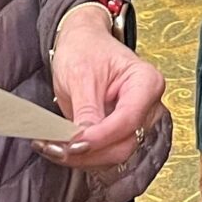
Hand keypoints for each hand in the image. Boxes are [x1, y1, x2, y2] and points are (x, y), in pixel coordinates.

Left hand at [39, 4, 163, 169]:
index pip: (128, 120)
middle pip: (124, 144)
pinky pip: (106, 153)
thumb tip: (83, 142)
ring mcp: (137, 122)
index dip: (100, 137)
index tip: (72, 144)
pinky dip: (84, 156)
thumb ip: (86, 109)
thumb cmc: (85, 49)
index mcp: (146, 83)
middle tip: (55, 149)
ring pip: (115, 154)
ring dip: (84, 158)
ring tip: (53, 148)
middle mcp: (148, 106)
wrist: (82, 42)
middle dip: (89, 152)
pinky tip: (62, 148)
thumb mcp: (81, 74)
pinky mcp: (121, 133)